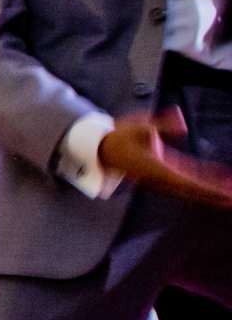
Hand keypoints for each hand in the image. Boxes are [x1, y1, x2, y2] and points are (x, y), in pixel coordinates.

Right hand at [99, 111, 231, 208]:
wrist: (100, 149)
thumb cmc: (118, 137)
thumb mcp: (138, 124)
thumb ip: (163, 124)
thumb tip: (184, 126)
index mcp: (155, 168)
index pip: (186, 181)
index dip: (206, 188)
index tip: (223, 193)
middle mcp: (159, 177)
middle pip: (191, 190)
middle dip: (213, 195)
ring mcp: (160, 177)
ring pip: (189, 188)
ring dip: (209, 190)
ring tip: (228, 191)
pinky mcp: (162, 173)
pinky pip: (184, 181)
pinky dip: (200, 181)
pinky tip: (215, 177)